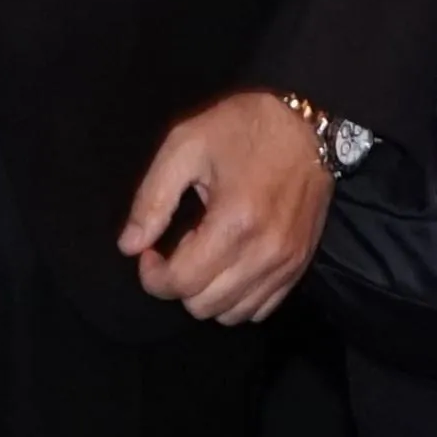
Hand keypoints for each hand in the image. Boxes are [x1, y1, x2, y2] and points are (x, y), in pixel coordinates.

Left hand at [118, 93, 332, 326]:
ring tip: (206, 253)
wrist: (306, 122)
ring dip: (208, 293)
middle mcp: (264, 252)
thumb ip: (152, 199)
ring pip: (232, 314)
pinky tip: (230, 263)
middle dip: (179, 283)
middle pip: (204, 306)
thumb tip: (129, 246)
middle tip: (179, 246)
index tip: (150, 251)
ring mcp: (286, 263)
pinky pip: (260, 309)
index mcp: (233, 222)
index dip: (153, 276)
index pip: (181, 283)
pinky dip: (237, 297)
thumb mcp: (185, 146)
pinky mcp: (300, 265)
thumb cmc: (241, 128)